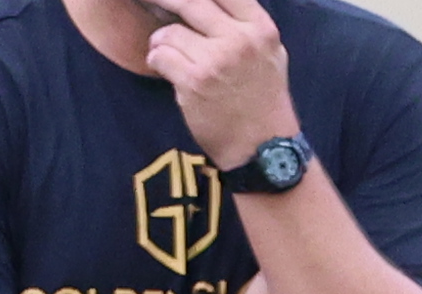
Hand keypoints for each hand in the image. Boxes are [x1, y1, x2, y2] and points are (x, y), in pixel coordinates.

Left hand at [150, 0, 300, 172]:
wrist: (264, 150)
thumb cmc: (264, 101)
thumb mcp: (270, 54)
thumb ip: (245, 24)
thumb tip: (208, 2)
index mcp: (261, 29)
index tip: (178, 0)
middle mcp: (241, 40)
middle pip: (190, 2)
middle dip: (164, 1)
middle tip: (151, 2)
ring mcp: (217, 61)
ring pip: (169, 32)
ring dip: (163, 44)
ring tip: (172, 58)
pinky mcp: (195, 82)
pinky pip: (160, 56)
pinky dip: (158, 63)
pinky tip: (169, 73)